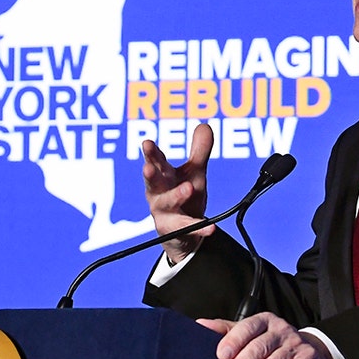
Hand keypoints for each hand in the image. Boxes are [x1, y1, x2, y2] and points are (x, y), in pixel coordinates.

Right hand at [142, 123, 213, 263]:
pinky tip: (211, 227)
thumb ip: (199, 151)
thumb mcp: (193, 172)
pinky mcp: (175, 231)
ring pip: (167, 204)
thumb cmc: (184, 196)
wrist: (183, 234)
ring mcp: (165, 213)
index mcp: (162, 176)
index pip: (156, 162)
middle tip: (148, 167)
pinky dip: (199, 228)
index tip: (147, 143)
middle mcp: (158, 194)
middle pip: (153, 182)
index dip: (151, 153)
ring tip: (188, 188)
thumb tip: (205, 124)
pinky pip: (188, 228)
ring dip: (175, 195)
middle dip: (150, 174)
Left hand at [198, 313, 335, 358]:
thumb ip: (225, 331)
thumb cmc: (268, 343)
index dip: (234, 341)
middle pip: (260, 346)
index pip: (247, 327)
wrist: (306, 351)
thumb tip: (199, 325)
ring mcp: (296, 345)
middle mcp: (281, 330)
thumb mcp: (248, 333)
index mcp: (263, 320)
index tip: (221, 356)